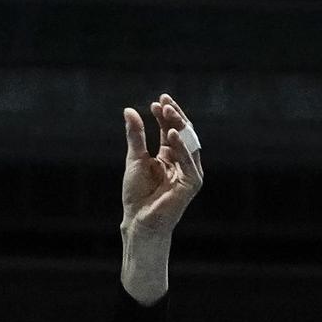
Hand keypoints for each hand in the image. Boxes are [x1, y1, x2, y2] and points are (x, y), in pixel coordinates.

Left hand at [122, 93, 202, 238]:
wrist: (138, 219)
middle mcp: (182, 161)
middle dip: (174, 116)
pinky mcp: (192, 183)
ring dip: (178, 125)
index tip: (157, 101)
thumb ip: (136, 135)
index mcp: (170, 155)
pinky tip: (172, 133)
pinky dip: (181, 147)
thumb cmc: (136, 193)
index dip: (165, 115)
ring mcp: (189, 172)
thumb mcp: (135, 158)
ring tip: (167, 110)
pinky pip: (188, 161)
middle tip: (164, 101)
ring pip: (188, 143)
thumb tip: (129, 110)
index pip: (171, 130)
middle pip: (182, 133)